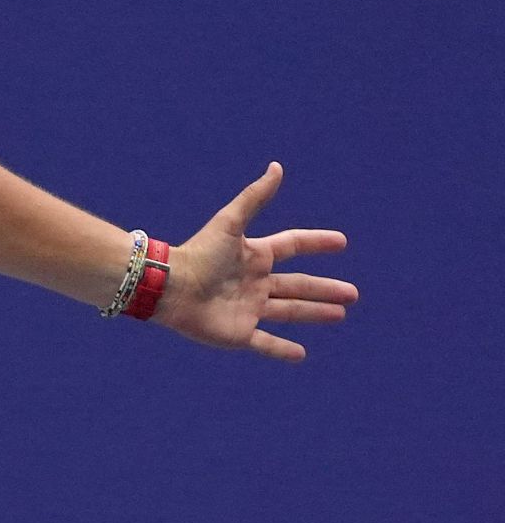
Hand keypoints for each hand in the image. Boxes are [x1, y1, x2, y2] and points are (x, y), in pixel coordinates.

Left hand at [156, 162, 356, 361]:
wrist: (170, 287)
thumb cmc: (199, 254)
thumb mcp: (230, 223)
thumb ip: (254, 197)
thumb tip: (277, 167)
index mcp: (254, 255)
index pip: (291, 246)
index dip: (315, 243)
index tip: (341, 242)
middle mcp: (254, 282)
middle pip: (296, 285)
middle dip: (324, 289)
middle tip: (353, 294)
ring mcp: (247, 308)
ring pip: (288, 312)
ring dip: (314, 313)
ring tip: (340, 314)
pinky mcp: (237, 333)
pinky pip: (265, 343)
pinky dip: (282, 350)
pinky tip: (301, 354)